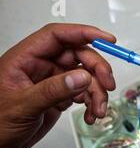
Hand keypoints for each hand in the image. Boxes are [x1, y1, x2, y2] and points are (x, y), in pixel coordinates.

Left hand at [0, 23, 115, 147]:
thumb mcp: (22, 106)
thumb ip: (52, 90)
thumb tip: (81, 77)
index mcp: (26, 58)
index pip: (57, 36)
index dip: (83, 33)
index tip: (106, 39)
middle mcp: (42, 66)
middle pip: (79, 55)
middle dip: (98, 70)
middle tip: (108, 85)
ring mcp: (53, 81)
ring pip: (86, 77)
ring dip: (98, 93)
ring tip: (98, 110)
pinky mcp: (61, 96)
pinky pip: (85, 94)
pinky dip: (92, 104)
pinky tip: (90, 115)